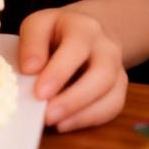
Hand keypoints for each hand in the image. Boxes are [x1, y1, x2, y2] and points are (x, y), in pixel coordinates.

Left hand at [18, 6, 127, 131]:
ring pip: (111, 95)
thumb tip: (30, 69)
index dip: (59, 72)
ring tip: (54, 122)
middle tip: (47, 115)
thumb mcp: (37, 25)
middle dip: (74, 98)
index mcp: (83, 26)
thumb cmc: (55, 31)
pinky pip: (112, 108)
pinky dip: (89, 119)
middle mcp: (106, 46)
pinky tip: (65, 123)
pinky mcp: (119, 88)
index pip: (76, 47)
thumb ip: (31, 43)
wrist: (84, 32)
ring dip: (82, 113)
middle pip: (101, 74)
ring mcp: (117, 68)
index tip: (39, 93)